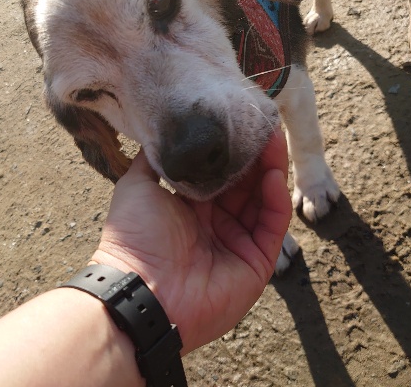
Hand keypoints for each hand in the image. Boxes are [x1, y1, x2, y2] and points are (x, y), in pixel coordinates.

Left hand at [92, 130, 291, 352]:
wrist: (140, 288)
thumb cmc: (134, 236)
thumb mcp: (136, 185)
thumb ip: (154, 159)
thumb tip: (162, 132)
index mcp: (189, 206)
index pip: (220, 172)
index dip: (232, 149)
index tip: (242, 120)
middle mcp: (215, 222)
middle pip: (245, 183)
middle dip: (256, 154)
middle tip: (265, 124)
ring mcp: (237, 242)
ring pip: (263, 200)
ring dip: (271, 169)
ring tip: (274, 141)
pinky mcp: (256, 262)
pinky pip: (272, 225)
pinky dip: (276, 199)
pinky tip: (274, 174)